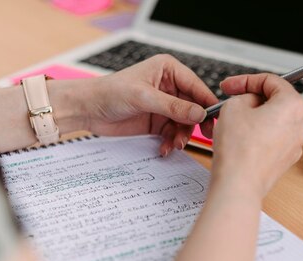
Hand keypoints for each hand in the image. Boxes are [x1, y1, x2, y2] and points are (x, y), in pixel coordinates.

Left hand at [80, 55, 216, 155]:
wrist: (87, 109)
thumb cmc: (110, 92)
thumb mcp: (144, 97)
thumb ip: (174, 106)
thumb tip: (199, 113)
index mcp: (168, 70)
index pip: (196, 86)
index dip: (207, 103)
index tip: (214, 120)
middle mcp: (169, 86)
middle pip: (194, 107)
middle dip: (195, 124)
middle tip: (204, 137)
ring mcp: (164, 105)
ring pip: (185, 123)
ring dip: (181, 136)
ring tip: (175, 145)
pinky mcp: (157, 121)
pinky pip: (173, 133)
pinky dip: (171, 142)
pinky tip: (164, 148)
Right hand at [210, 73, 302, 199]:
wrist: (239, 184)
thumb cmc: (239, 149)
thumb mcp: (233, 106)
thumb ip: (244, 95)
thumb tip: (249, 101)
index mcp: (292, 105)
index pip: (271, 81)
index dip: (246, 80)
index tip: (232, 85)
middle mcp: (300, 124)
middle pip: (275, 101)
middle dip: (252, 99)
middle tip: (232, 101)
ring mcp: (295, 144)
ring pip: (274, 121)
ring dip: (255, 117)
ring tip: (233, 122)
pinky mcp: (285, 160)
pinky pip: (272, 139)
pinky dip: (258, 135)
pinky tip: (241, 139)